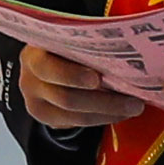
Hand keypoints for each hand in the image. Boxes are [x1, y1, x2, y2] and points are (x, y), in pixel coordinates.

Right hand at [14, 41, 140, 135]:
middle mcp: (30, 82)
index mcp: (33, 56)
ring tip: (133, 107)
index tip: (97, 79)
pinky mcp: (48, 120)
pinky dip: (102, 118)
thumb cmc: (62, 47)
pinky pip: (77, 124)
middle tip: (133, 101)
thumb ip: (83, 44)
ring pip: (75, 116)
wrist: (45, 65)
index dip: (72, 75)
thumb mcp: (66, 40)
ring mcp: (37, 104)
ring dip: (108, 113)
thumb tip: (123, 51)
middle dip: (104, 101)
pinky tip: (120, 113)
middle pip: (66, 98)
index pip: (47, 68)